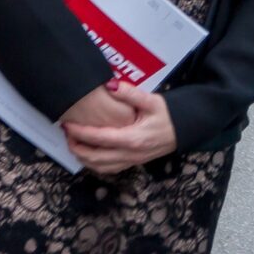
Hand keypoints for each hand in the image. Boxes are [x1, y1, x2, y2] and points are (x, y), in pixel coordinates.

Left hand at [63, 84, 178, 175]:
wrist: (186, 129)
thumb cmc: (169, 115)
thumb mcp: (152, 100)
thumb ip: (130, 93)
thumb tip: (109, 85)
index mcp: (133, 138)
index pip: (99, 138)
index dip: (79, 132)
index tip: (67, 124)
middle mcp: (130, 153)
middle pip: (94, 157)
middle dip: (76, 147)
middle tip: (67, 134)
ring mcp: (132, 160)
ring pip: (100, 166)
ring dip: (83, 157)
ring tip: (74, 143)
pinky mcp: (133, 162)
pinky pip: (108, 168)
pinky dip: (95, 163)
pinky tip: (90, 153)